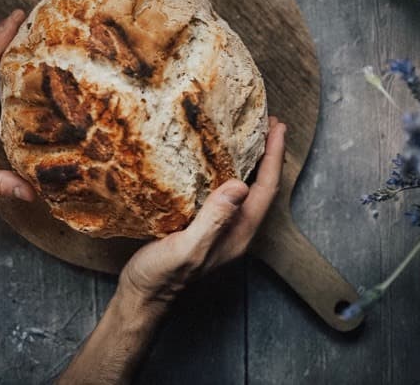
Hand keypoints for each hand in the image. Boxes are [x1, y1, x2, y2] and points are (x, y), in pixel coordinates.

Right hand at [120, 116, 285, 304]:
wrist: (142, 296)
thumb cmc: (162, 276)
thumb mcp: (187, 247)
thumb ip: (214, 219)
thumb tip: (240, 185)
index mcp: (238, 233)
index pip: (265, 188)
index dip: (274, 156)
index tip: (277, 127)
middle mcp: (236, 229)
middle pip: (261, 186)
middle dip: (269, 154)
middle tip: (269, 123)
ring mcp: (221, 227)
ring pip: (246, 188)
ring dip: (252, 160)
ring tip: (250, 134)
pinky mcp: (205, 224)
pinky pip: (226, 191)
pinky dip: (229, 169)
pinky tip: (217, 158)